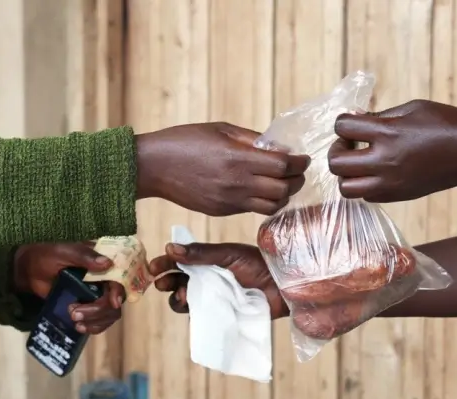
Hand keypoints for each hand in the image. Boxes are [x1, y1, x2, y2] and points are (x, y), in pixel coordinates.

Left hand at [13, 243, 124, 333]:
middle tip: (74, 314)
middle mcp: (104, 279)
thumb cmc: (45, 256)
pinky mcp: (88, 308)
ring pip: (110, 313)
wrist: (28, 272)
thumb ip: (84, 256)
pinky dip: (94, 327)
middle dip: (99, 311)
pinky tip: (79, 328)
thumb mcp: (63, 252)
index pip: (119, 277)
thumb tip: (107, 263)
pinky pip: (100, 321)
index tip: (112, 303)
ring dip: (96, 321)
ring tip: (74, 320)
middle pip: (116, 300)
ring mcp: (96, 295)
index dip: (118, 290)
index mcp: (101, 263)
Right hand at [136, 122, 309, 215]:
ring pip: (272, 206)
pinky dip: (264, 201)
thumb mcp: (220, 130)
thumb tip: (278, 146)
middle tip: (296, 170)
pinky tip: (261, 190)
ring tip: (281, 182)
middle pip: (283, 189)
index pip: (284, 166)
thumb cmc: (185, 140)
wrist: (153, 166)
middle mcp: (236, 183)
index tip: (303, 158)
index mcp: (237, 159)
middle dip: (296, 179)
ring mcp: (229, 201)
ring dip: (283, 194)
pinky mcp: (222, 211)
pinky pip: (253, 209)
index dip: (299, 162)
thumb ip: (251, 139)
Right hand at [147, 242, 289, 318]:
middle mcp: (207, 280)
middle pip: (177, 283)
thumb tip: (170, 248)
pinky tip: (193, 307)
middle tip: (162, 283)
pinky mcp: (220, 314)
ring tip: (183, 294)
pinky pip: (200, 317)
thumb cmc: (258, 264)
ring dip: (178, 298)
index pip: (179, 262)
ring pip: (185, 301)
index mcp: (207, 262)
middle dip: (166, 283)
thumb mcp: (228, 254)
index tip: (153, 268)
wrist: (282, 285)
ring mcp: (213, 298)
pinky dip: (192, 313)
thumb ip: (201, 253)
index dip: (164, 264)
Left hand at [330, 99, 456, 201]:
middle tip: (352, 144)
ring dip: (347, 174)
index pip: (342, 127)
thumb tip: (356, 119)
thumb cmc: (447, 123)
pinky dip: (364, 185)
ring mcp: (390, 183)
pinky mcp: (398, 196)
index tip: (357, 121)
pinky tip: (378, 171)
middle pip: (335, 164)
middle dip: (337, 150)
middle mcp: (384, 162)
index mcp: (388, 134)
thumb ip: (381, 115)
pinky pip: (366, 197)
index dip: (344, 122)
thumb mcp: (413, 108)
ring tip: (362, 162)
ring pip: (346, 189)